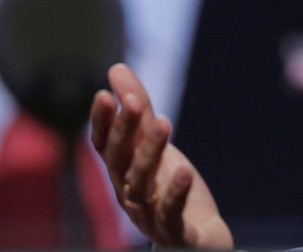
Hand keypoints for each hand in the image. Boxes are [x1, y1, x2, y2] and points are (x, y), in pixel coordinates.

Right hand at [90, 63, 232, 248]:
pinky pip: (170, 215)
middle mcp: (128, 195)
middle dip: (125, 131)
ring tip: (164, 123)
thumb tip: (116, 68)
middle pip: (120, 162)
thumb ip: (139, 110)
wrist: (200, 239)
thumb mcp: (155, 145)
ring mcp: (149, 217)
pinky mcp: (175, 235)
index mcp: (121, 172)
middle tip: (135, 102)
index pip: (104, 145)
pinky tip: (184, 170)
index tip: (104, 94)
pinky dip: (174, 194)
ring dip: (150, 153)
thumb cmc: (170, 188)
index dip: (102, 122)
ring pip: (141, 185)